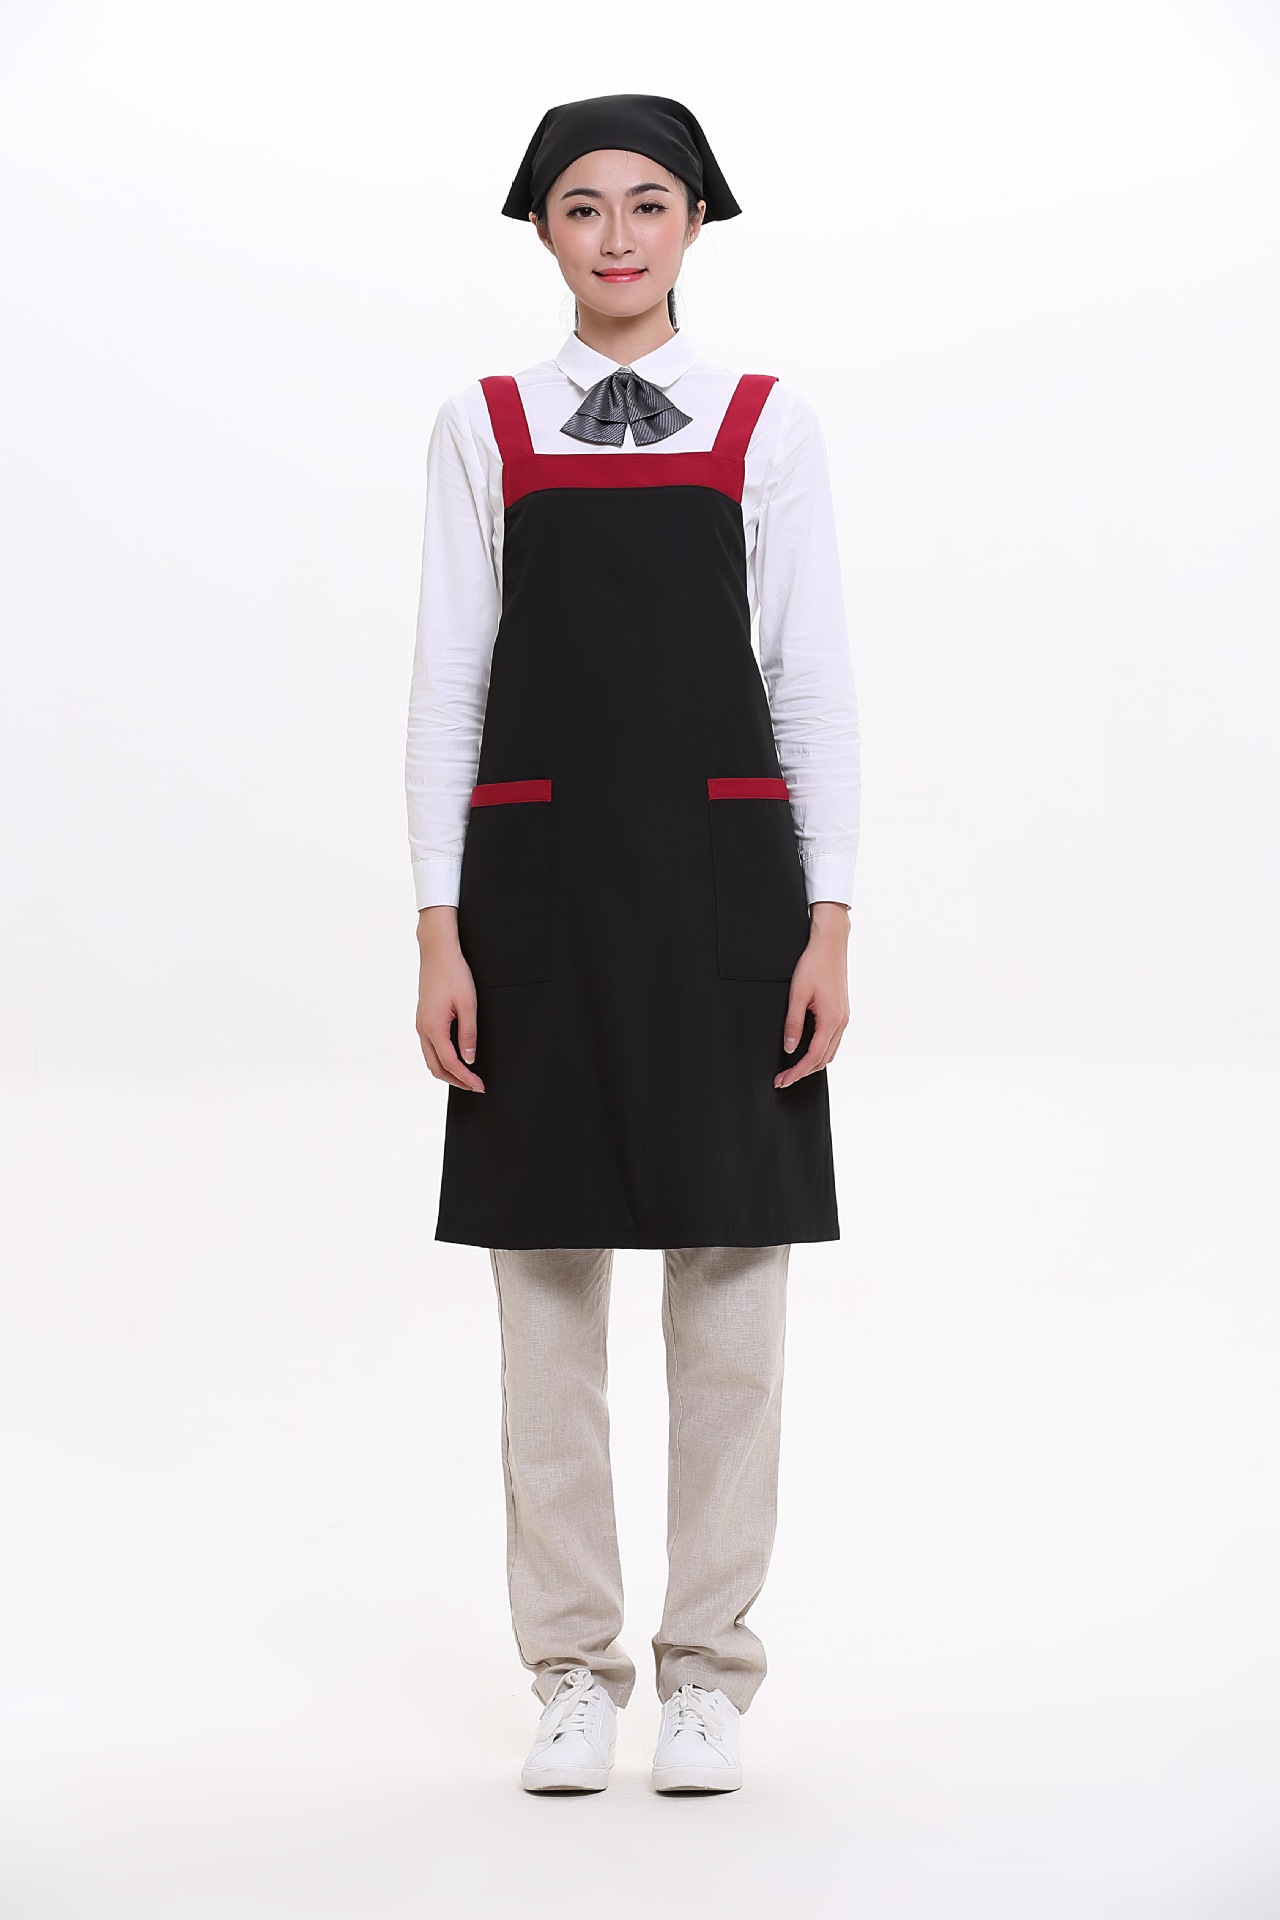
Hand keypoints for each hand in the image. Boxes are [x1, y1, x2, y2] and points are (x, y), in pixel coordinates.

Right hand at [415, 906, 484, 1090]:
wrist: (437, 952)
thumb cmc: (453, 973)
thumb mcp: (468, 1005)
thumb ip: (469, 1034)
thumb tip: (469, 1059)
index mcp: (433, 1027)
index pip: (450, 1063)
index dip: (465, 1078)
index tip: (479, 1086)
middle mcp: (422, 1029)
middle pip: (436, 1067)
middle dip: (455, 1081)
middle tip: (475, 1086)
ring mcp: (420, 1024)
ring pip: (430, 1059)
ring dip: (447, 1071)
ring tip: (466, 1076)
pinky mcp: (422, 1019)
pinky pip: (429, 1047)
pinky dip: (441, 1059)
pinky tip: (454, 1058)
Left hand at [775, 901, 849, 1087]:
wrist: (830, 944)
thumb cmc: (814, 964)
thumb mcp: (797, 994)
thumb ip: (793, 1023)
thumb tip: (789, 1048)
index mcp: (831, 1020)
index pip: (813, 1057)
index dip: (796, 1072)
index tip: (782, 1080)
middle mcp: (841, 1022)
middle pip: (824, 1059)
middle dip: (803, 1072)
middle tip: (783, 1079)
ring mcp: (844, 1017)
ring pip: (830, 1052)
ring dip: (812, 1063)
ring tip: (793, 1069)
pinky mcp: (842, 1012)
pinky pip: (832, 1040)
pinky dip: (820, 1051)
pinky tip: (807, 1050)